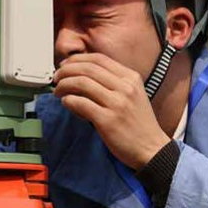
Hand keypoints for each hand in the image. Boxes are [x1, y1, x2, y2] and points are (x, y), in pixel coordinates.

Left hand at [53, 53, 169, 169]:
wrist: (151, 148)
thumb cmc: (137, 123)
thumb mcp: (132, 94)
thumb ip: (111, 81)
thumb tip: (80, 72)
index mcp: (130, 78)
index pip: (98, 59)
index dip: (77, 59)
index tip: (65, 65)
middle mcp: (125, 87)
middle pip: (87, 68)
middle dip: (65, 71)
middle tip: (56, 78)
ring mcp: (117, 103)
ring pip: (81, 83)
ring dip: (63, 85)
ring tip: (58, 92)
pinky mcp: (108, 120)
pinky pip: (80, 103)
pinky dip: (68, 100)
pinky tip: (66, 103)